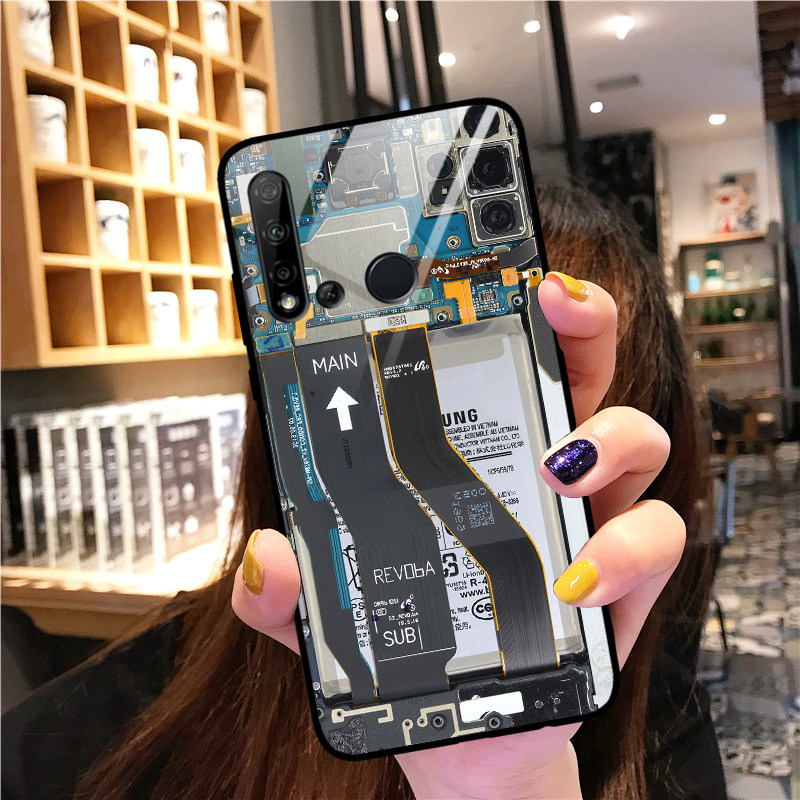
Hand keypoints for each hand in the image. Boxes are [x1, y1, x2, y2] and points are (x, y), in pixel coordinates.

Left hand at [231, 272, 685, 799]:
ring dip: (609, 435)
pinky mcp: (624, 579)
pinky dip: (624, 548)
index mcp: (482, 454)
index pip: (507, 361)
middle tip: (557, 300)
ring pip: (640, 439)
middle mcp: (545, 470)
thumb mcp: (337, 611)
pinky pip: (655, 539)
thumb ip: (290, 592)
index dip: (508, 307)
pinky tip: (576, 577)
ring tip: (558, 468)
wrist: (467, 730)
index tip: (494, 267)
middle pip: (586, 369)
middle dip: (582, 320)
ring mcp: (591, 518)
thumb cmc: (415, 644)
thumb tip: (266, 560)